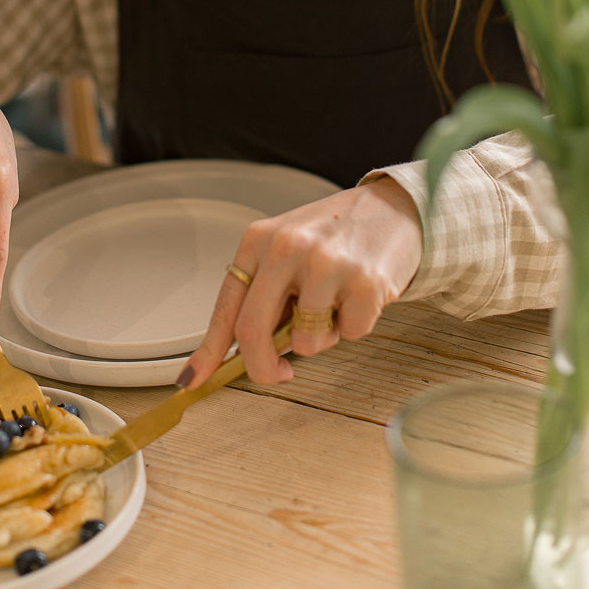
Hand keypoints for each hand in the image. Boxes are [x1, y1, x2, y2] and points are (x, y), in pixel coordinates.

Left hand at [180, 178, 422, 386]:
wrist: (395, 209)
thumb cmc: (336, 235)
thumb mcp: (289, 248)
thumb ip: (265, 293)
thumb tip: (240, 352)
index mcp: (259, 240)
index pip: (226, 305)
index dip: (208, 350)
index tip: (193, 380)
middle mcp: (287, 248)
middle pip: (252, 331)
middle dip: (262, 368)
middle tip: (278, 374)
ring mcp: (325, 264)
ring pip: (305, 343)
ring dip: (322, 337)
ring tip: (335, 302)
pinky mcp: (364, 282)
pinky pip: (349, 335)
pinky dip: (355, 326)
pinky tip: (361, 295)